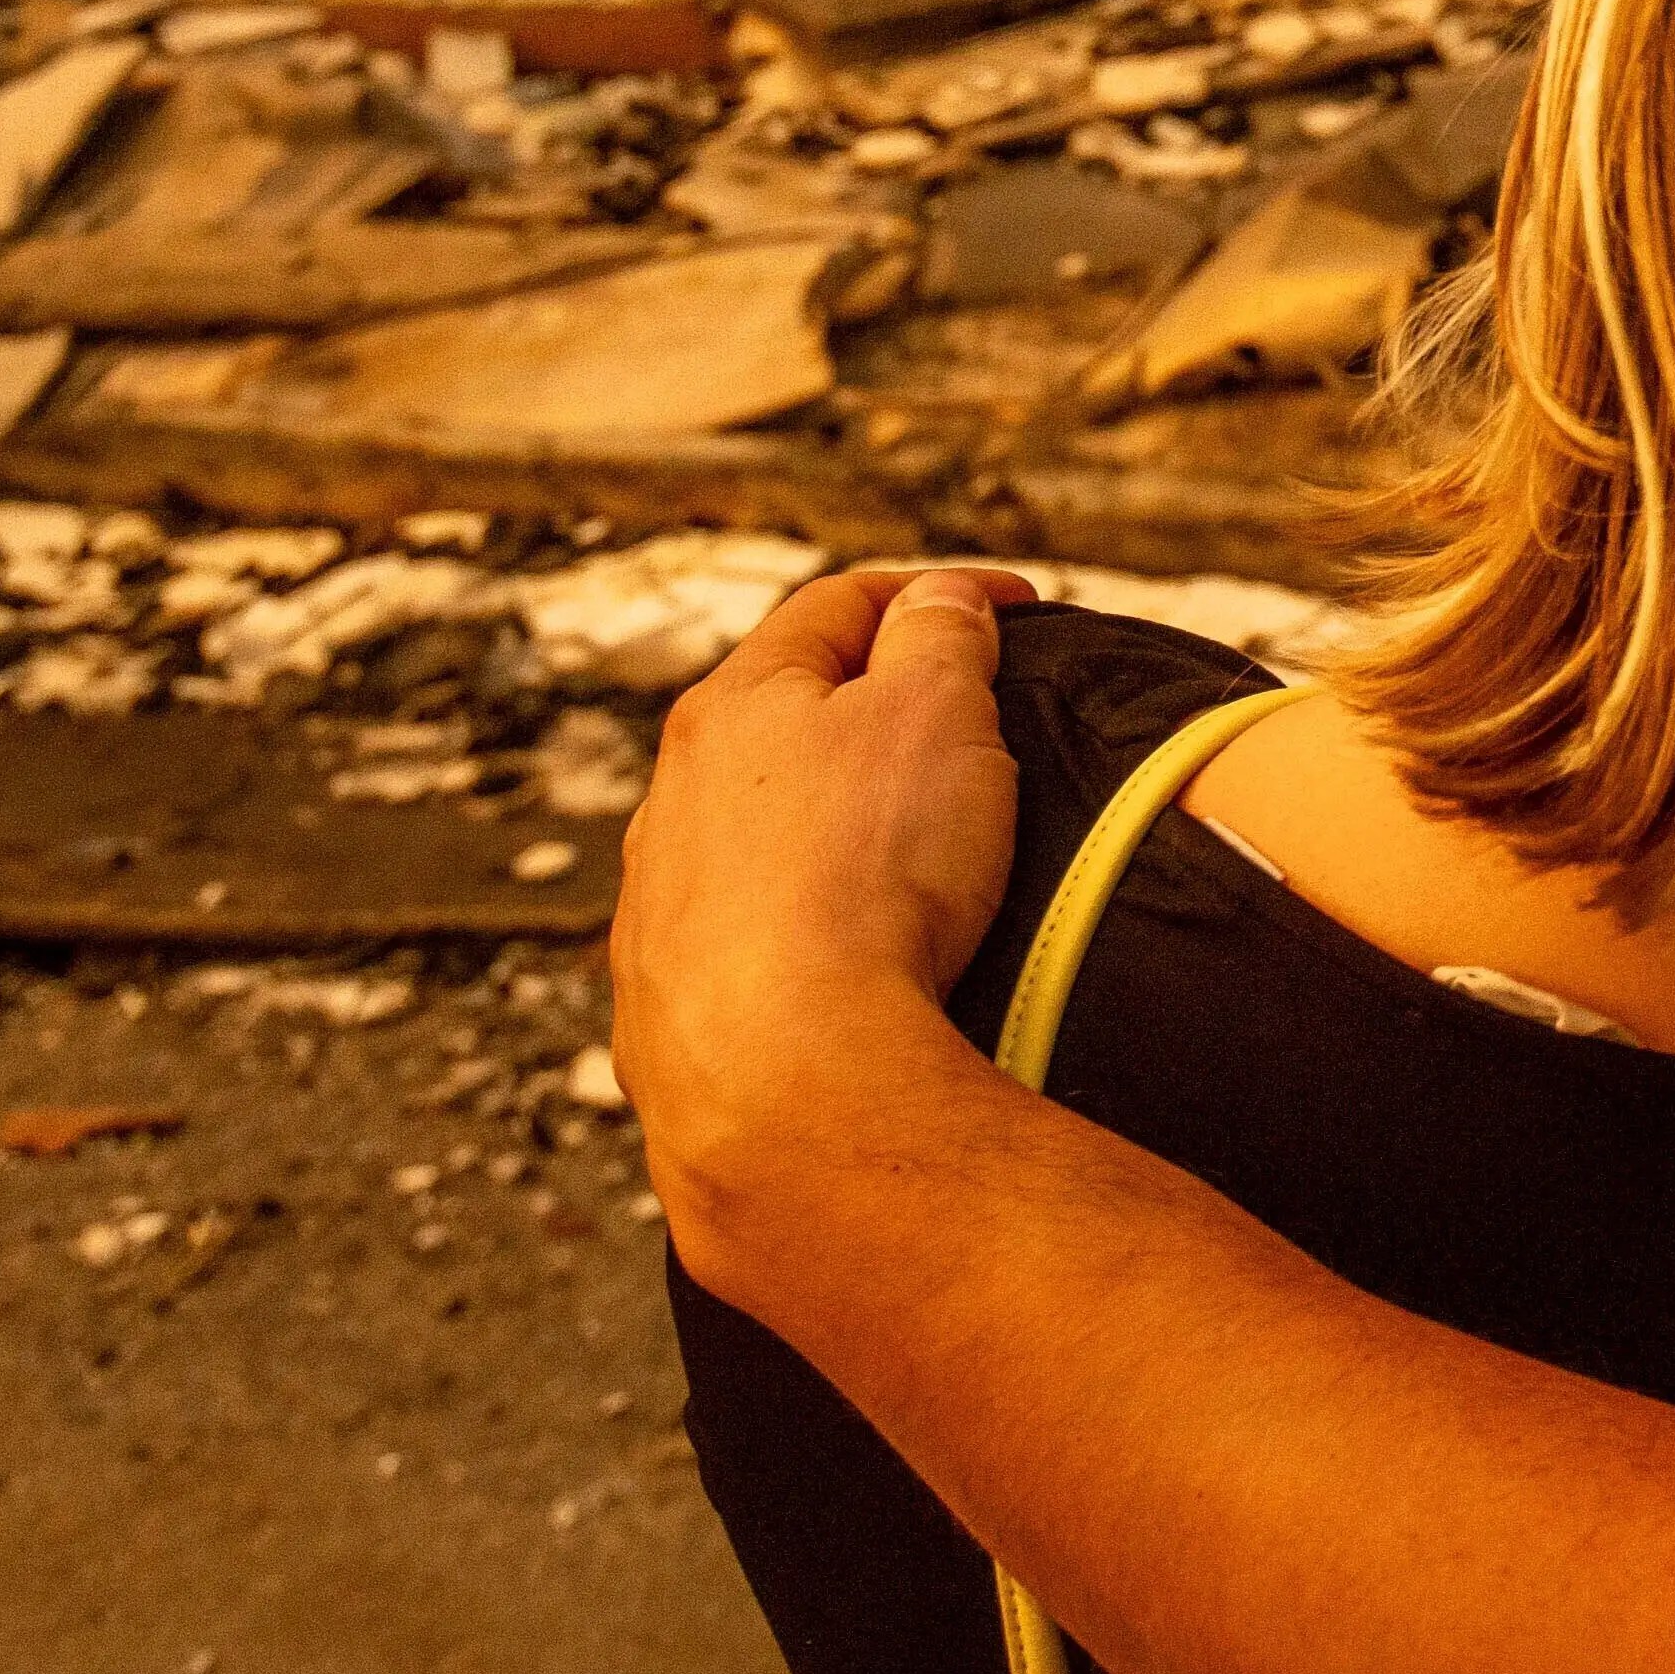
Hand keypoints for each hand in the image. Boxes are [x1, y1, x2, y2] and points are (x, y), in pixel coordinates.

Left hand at [613, 565, 1037, 1274]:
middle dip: (871, 715)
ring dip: (825, 832)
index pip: (836, 608)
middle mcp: (670, 801)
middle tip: (965, 734)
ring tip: (908, 865)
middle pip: (781, 725)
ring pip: (752, 839)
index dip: (938, 594)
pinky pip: (743, 947)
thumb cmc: (868, 879)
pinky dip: (800, 935)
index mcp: (730, 708)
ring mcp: (656, 912)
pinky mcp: (664, 1013)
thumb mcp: (937, 711)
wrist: (790, 1079)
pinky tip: (850, 967)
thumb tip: (938, 600)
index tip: (1018, 611)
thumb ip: (942, 634)